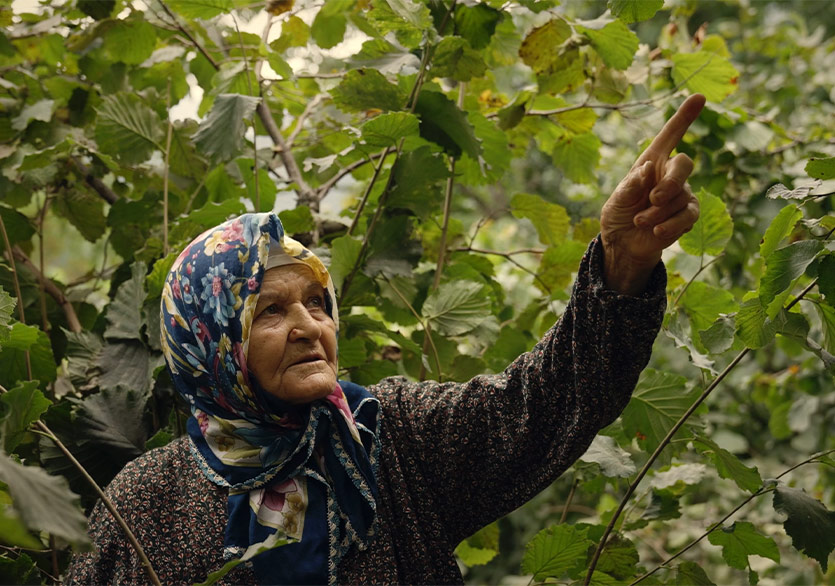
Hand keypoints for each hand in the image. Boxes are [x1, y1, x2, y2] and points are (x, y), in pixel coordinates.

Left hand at [600, 94, 705, 294]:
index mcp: (651, 162)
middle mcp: (669, 174)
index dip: (684, 118)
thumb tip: (647, 169)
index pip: (670, 136)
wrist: (623, 244)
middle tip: (654, 198)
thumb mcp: (615, 201)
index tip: (699, 97)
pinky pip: (688, 215)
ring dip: (657, 213)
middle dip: (671, 181)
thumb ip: (629, 186)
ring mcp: (681, 194)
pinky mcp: (687, 214)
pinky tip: (656, 232)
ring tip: (640, 221)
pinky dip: (671, 225)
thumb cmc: (618, 216)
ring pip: (682, 196)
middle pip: (685, 164)